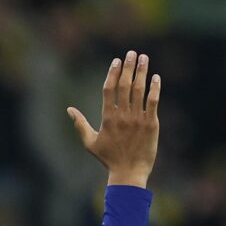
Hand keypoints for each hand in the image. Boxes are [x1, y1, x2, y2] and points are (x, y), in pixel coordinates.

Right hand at [68, 50, 160, 187]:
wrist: (129, 172)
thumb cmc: (108, 159)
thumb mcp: (90, 142)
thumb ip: (80, 124)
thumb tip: (69, 110)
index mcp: (107, 118)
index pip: (109, 89)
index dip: (112, 72)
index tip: (116, 60)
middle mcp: (122, 116)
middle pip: (125, 85)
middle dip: (128, 66)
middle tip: (131, 53)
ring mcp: (137, 119)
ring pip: (140, 90)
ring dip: (142, 72)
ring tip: (144, 58)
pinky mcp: (151, 124)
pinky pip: (153, 101)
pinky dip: (155, 88)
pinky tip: (156, 77)